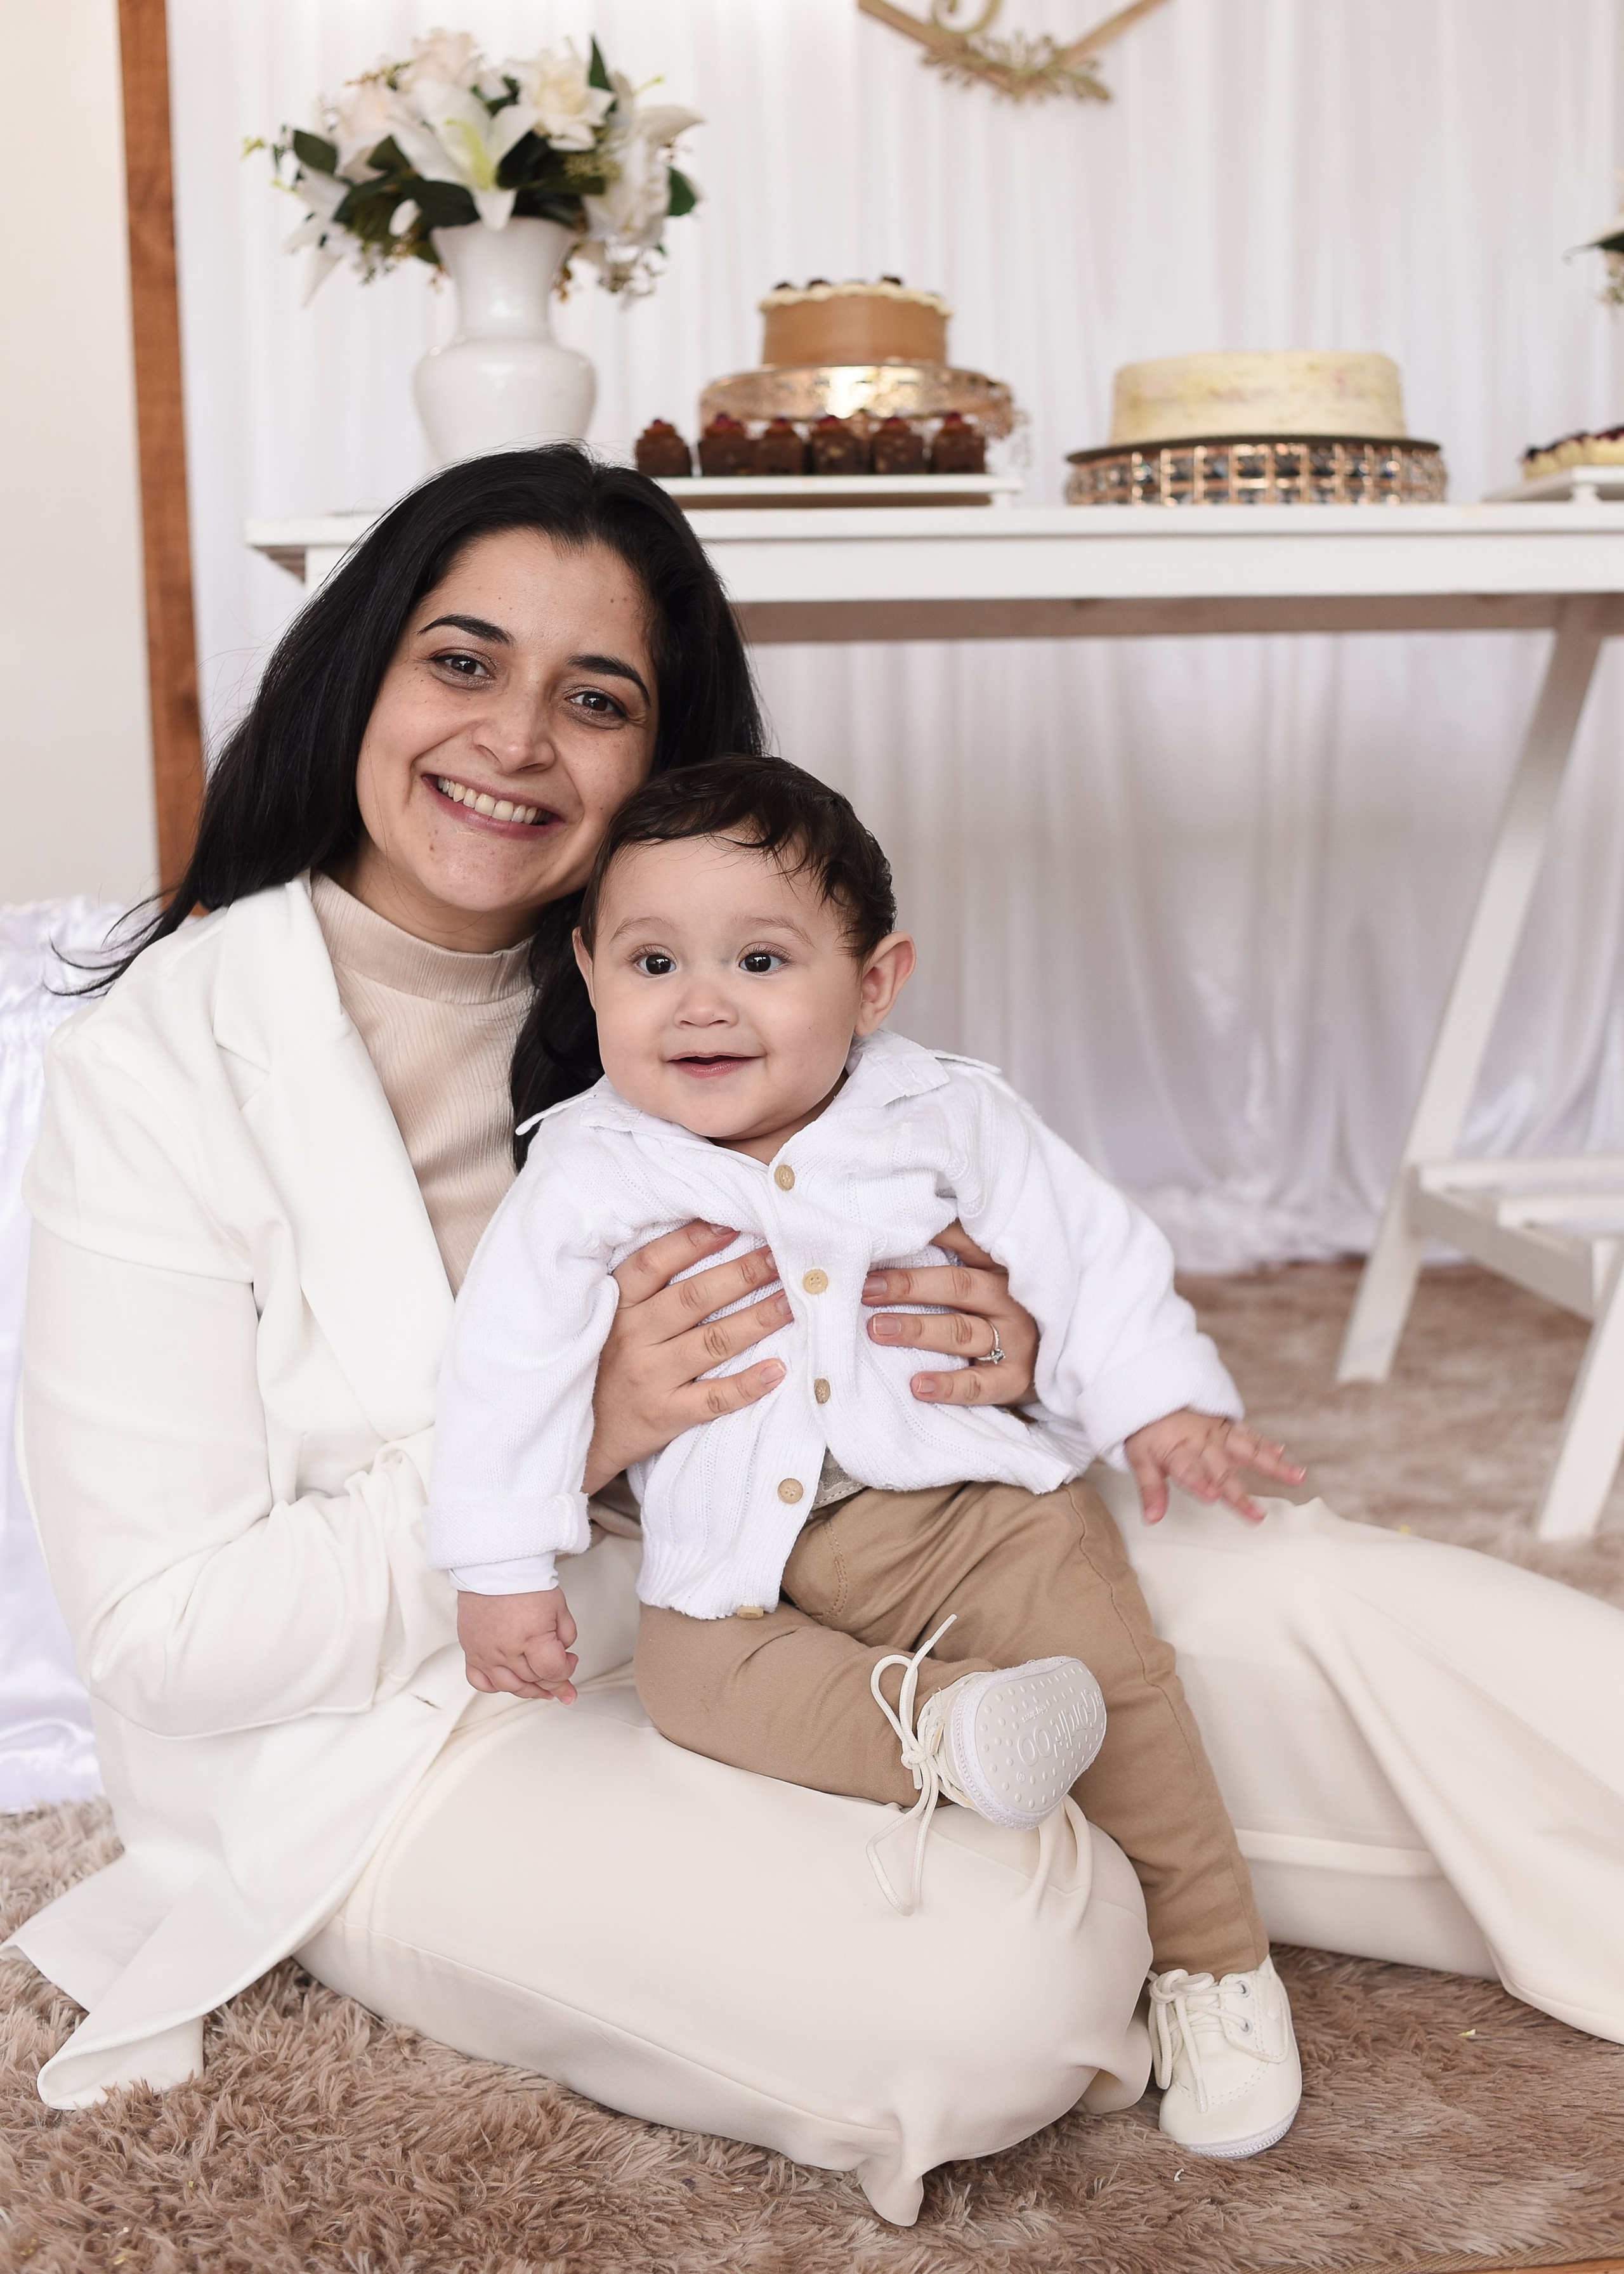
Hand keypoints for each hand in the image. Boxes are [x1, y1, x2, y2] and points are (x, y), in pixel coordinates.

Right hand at [458, 1587, 579, 1701]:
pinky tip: (509, 1682)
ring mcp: (485, 1653)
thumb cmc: (523, 1581)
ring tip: (540, 1687)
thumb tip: (565, 1654)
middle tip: (561, 1679)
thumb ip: (565, 1634)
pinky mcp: (470, 1650)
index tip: (570, 1662)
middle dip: (552, 1682)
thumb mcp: (558, 1606)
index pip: (552, 1672)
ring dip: (528, 1690)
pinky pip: (480, 1680)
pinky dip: (496, 1686)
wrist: (493, 1567)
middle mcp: (506, 1650)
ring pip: (509, 1686)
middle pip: (533, 1681)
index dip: (566, 1671)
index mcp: (531, 1638)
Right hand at [583, 1222, 789, 1492]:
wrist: (581, 1436)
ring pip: (712, 1342)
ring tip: (791, 1302)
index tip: (732, 1224)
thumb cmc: (606, 1366)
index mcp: (618, 1307)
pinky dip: (748, 1384)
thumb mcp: (610, 1320)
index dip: (692, 1241)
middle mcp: (632, 1338)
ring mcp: (649, 1377)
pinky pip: (714, 1398)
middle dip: (742, 1274)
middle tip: (780, 1257)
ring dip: (757, 1319)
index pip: (653, 1263)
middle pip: (694, 1298)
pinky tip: (778, 1369)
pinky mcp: (665, 1415)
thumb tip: (708, 1240)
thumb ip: (646, 1289)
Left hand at [860, 1221, 1038, 1408]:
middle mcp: (1009, 1300)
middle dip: (909, 1285)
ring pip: (961, 1331)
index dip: (929, 1236)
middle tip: (867, 1288)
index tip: (885, 1236)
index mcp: (1001, 1270)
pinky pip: (978, 1385)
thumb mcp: (992, 1279)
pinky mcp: (1014, 1379)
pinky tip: (916, 1384)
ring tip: (877, 1328)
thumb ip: (958, 1260)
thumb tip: (900, 1235)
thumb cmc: (1007, 1314)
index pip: (966, 1243)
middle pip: (957, 1286)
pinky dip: (947, 1385)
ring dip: (917, 1329)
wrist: (1056, 1360)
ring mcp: (1014, 1340)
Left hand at [1124, 1410, 1305, 1525]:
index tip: (1213, 1496)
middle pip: (1222, 1471)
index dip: (1199, 1484)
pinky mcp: (1227, 1425)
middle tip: (1257, 1516)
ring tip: (1296, 1476)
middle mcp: (1201, 1443)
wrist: (1153, 1390)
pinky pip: (1249, 1434)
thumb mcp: (1139, 1458)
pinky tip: (1282, 1452)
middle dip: (1239, 1493)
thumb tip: (1152, 1518)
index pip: (1189, 1471)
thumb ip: (1150, 1489)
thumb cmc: (1148, 1429)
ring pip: (1247, 1449)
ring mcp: (1218, 1433)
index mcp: (1177, 1451)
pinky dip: (1266, 1443)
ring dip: (1271, 1464)